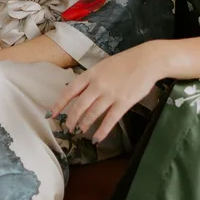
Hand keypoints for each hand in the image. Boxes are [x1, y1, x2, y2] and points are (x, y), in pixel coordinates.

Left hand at [51, 42, 167, 143]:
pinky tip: (98, 138)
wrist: (147, 61)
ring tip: (81, 131)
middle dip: (72, 118)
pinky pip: (110, 120)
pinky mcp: (123, 103)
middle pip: (80, 105)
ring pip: (93, 114)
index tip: (52, 114)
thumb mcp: (103, 66)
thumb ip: (92, 78)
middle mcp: (97, 85)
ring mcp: (110, 95)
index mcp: (91, 74)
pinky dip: (102, 131)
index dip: (60, 103)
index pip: (70, 90)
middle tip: (69, 127)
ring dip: (85, 124)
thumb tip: (80, 92)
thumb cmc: (125, 62)